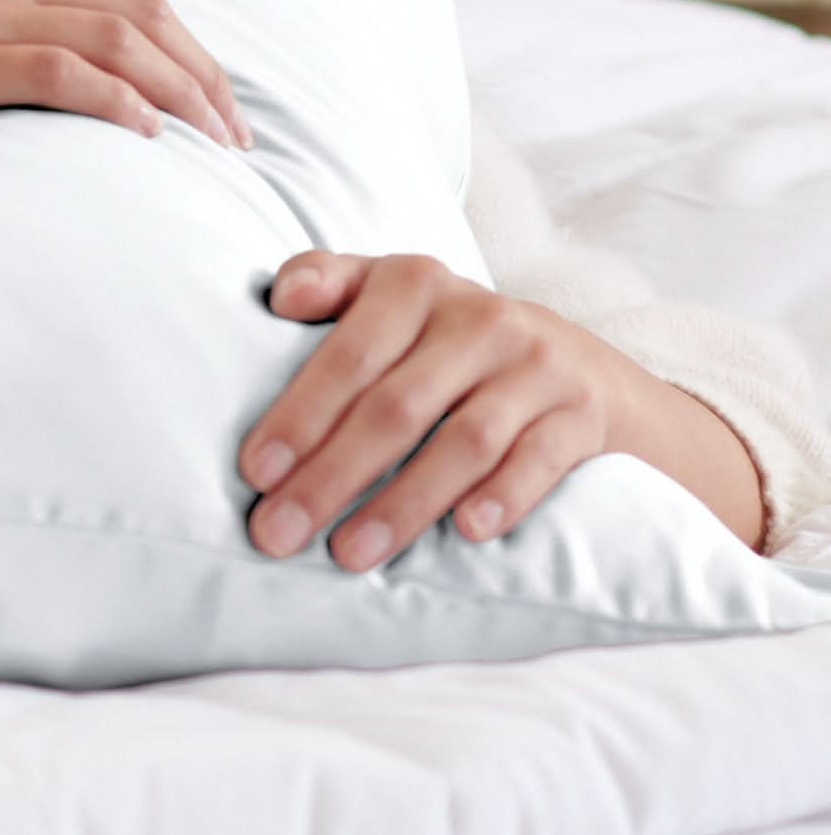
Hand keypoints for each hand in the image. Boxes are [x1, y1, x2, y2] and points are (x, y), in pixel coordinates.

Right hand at [0, 0, 250, 147]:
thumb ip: (18, 3)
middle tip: (232, 132)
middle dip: (198, 71)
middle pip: (136, 6)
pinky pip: (61, 72)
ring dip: (177, 92)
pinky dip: (116, 101)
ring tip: (208, 141)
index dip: (186, 40)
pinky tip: (145, 134)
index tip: (216, 94)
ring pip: (113, 37)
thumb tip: (106, 53)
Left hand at [240, 250, 635, 570]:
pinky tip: (465, 532)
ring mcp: (535, 367)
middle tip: (279, 534)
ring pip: (463, 443)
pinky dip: (502, 497)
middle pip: (396, 407)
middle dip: (330, 476)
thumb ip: (329, 281)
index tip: (255, 472)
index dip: (299, 413)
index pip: (349, 354)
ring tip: (348, 553)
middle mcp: (478, 319)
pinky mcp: (579, 415)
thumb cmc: (446, 334)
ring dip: (402, 504)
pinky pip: (539, 460)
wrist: (576, 361)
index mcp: (414, 283)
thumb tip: (283, 296)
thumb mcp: (389, 292)